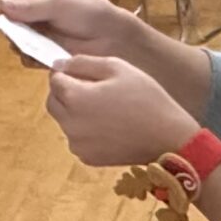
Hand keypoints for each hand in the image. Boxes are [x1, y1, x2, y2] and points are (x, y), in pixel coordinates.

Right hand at [0, 0, 147, 61]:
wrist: (111, 37)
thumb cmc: (89, 13)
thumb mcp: (59, 3)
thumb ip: (31, 6)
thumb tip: (2, 6)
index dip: (3, 8)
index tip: (1, 16)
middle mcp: (34, 13)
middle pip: (8, 22)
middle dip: (12, 30)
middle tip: (22, 34)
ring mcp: (38, 34)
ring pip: (16, 42)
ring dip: (22, 45)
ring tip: (36, 45)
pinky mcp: (44, 53)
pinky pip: (28, 58)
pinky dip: (32, 58)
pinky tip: (44, 56)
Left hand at [46, 52, 200, 167]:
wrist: (167, 138)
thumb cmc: (146, 98)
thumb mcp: (118, 67)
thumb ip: (83, 62)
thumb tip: (59, 64)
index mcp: (74, 98)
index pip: (54, 79)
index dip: (66, 72)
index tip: (84, 72)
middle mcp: (69, 124)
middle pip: (53, 102)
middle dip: (65, 92)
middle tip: (93, 88)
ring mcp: (77, 144)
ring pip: (64, 121)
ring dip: (75, 111)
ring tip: (105, 107)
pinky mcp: (87, 158)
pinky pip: (77, 138)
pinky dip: (86, 130)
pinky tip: (109, 125)